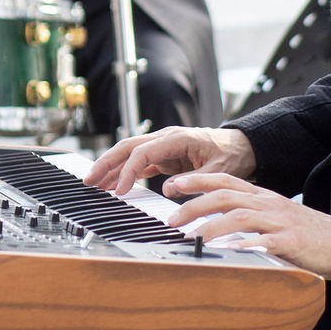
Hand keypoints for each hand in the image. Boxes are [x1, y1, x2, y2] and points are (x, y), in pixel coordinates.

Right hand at [84, 126, 255, 195]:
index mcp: (177, 138)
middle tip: (89, 180)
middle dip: (106, 163)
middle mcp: (165, 138)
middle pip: (127, 148)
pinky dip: (124, 173)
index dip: (129, 171)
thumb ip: (193, 181)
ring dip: (111, 168)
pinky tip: (114, 185)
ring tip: (94, 184)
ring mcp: (163, 146)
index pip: (143, 153)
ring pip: (129, 154)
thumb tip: (168, 189)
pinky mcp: (164, 156)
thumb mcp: (218, 171)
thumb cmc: (232, 155)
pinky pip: (138, 163)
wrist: (242, 147)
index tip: (120, 191)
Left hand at [163, 173, 330, 279]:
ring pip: (240, 216)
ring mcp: (279, 222)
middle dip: (194, 205)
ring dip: (212, 226)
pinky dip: (244, 245)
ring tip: (192, 238)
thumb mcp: (274, 218)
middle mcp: (268, 204)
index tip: (172, 185)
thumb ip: (248, 217)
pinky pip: (265, 241)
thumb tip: (214, 224)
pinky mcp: (291, 242)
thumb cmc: (306, 232)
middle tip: (171, 220)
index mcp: (262, 197)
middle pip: (225, 196)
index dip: (196, 180)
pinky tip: (228, 252)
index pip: (224, 180)